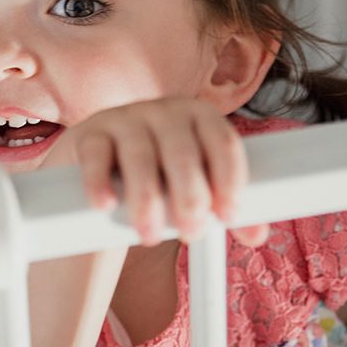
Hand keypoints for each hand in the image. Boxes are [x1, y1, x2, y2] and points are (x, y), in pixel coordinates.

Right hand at [44, 98, 268, 247]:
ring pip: (139, 156)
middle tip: (190, 232)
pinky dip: (99, 182)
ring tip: (149, 235)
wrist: (102, 164)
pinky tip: (106, 205)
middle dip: (189, 196)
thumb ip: (223, 208)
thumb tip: (256, 234)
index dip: (230, 179)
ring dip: (146, 200)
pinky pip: (95, 155)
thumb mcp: (192, 185)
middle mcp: (165, 112)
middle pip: (182, 151)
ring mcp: (125, 119)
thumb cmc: (160, 176)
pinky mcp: (90, 134)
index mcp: (200, 117)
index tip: (228, 215)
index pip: (223, 142)